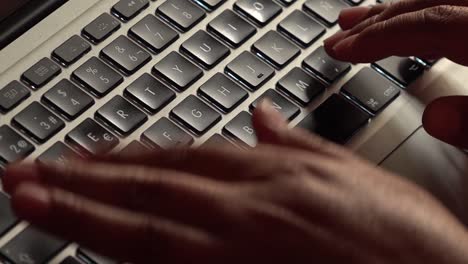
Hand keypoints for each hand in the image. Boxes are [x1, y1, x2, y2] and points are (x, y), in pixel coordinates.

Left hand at [4, 102, 467, 262]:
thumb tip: (261, 117)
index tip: (85, 156)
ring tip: (32, 201)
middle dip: (83, 179)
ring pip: (144, 227)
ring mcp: (241, 249)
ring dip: (83, 213)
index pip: (182, 156)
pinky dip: (128, 259)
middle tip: (26, 173)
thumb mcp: (352, 171)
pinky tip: (94, 251)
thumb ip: (296, 143)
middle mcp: (250, 205)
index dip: (127, 155)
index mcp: (275, 172)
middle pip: (150, 185)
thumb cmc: (403, 238)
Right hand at [324, 0, 467, 148]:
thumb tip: (435, 119)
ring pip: (438, 0)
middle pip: (428, 5)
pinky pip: (452, 9)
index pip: (429, 24)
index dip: (379, 36)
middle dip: (376, 22)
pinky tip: (408, 28)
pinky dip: (422, 16)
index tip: (342, 50)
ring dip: (394, 14)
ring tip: (357, 22)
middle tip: (338, 38)